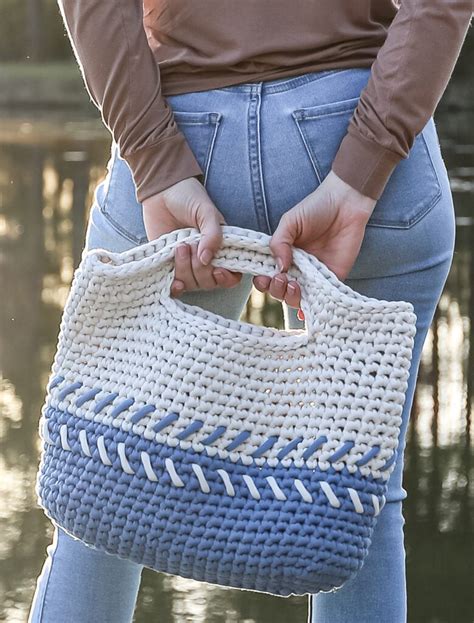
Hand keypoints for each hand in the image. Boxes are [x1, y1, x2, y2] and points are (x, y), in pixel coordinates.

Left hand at [142, 177, 241, 297]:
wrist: (159, 191)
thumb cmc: (188, 197)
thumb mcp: (206, 212)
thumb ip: (212, 234)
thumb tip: (207, 260)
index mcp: (221, 247)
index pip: (231, 274)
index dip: (227, 278)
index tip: (217, 270)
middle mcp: (206, 259)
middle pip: (209, 282)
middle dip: (200, 269)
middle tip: (190, 246)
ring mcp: (187, 264)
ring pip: (192, 283)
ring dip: (185, 269)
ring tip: (179, 247)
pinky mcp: (169, 266)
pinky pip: (175, 286)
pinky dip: (175, 286)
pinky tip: (173, 279)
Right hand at [253, 170, 376, 314]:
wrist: (346, 203)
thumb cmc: (316, 208)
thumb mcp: (290, 221)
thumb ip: (279, 241)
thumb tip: (279, 267)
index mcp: (283, 255)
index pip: (268, 275)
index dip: (263, 281)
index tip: (263, 277)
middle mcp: (296, 268)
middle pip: (280, 290)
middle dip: (276, 290)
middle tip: (282, 278)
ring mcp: (314, 275)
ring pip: (298, 298)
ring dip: (291, 298)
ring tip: (294, 285)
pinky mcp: (332, 278)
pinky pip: (322, 298)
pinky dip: (314, 308)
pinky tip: (306, 309)